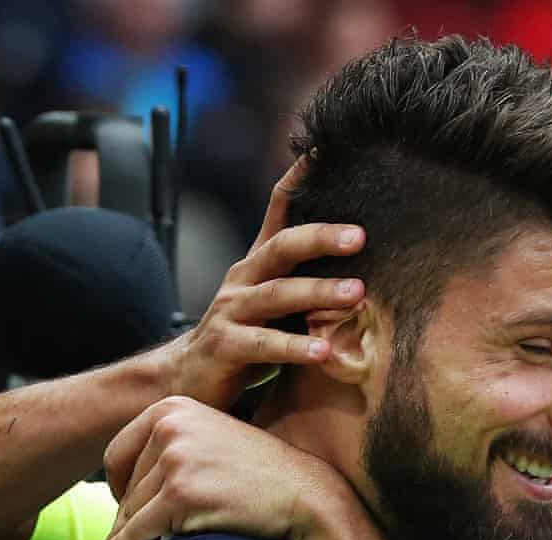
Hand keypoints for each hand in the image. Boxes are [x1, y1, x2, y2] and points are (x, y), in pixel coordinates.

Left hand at [98, 396, 346, 539]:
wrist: (304, 493)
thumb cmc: (260, 475)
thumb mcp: (211, 440)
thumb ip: (171, 448)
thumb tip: (119, 489)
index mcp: (172, 408)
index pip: (117, 453)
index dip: (118, 487)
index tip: (130, 508)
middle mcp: (170, 425)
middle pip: (125, 484)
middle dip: (131, 515)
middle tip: (140, 538)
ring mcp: (176, 458)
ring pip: (131, 510)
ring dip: (132, 536)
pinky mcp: (181, 493)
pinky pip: (138, 530)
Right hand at [159, 158, 367, 409]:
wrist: (188, 377)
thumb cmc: (247, 338)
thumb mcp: (276, 302)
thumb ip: (305, 278)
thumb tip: (364, 254)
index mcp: (259, 263)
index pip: (278, 210)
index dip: (298, 179)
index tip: (324, 150)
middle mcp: (243, 279)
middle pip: (283, 248)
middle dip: (322, 238)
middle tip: (361, 236)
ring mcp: (231, 311)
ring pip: (278, 295)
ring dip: (319, 293)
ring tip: (358, 294)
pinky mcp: (226, 347)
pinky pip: (265, 345)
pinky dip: (296, 347)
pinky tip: (325, 353)